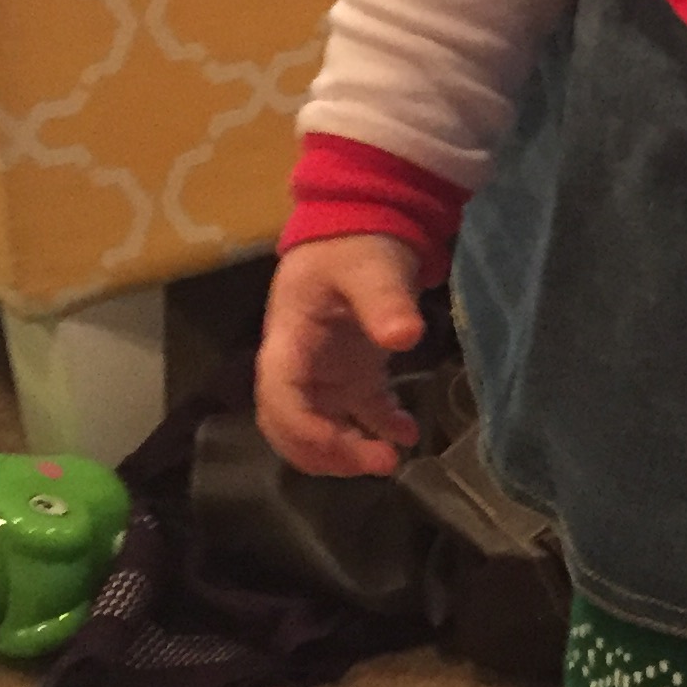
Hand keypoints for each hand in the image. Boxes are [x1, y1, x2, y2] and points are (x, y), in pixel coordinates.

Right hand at [254, 234, 424, 474]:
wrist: (363, 223)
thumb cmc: (356, 243)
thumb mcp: (371, 266)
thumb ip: (385, 300)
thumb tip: (405, 336)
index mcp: (289, 338)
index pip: (280, 395)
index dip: (304, 429)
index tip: (344, 447)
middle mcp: (298, 362)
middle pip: (290, 422)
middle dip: (324, 452)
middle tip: (373, 463)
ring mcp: (324, 370)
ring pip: (320, 425)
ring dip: (347, 449)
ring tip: (389, 459)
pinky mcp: (351, 371)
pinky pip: (358, 410)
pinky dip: (378, 427)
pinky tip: (406, 434)